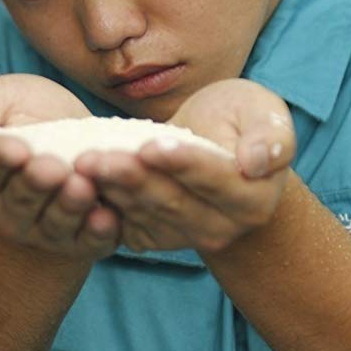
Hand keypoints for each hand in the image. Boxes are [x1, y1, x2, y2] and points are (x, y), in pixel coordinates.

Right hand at [0, 75, 119, 260]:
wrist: (78, 138)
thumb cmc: (28, 114)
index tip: (16, 148)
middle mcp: (6, 213)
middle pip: (20, 200)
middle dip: (36, 184)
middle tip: (51, 168)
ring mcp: (44, 231)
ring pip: (54, 223)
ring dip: (68, 207)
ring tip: (81, 187)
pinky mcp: (82, 240)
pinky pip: (89, 242)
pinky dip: (98, 232)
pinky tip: (108, 217)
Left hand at [73, 79, 294, 254]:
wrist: (216, 148)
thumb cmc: (240, 123)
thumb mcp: (265, 113)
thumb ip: (272, 136)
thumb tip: (258, 162)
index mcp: (252, 199)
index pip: (213, 179)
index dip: (182, 163)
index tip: (151, 145)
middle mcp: (220, 227)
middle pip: (171, 201)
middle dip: (132, 178)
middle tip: (96, 158)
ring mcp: (184, 236)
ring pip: (143, 212)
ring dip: (109, 189)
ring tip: (82, 164)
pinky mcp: (152, 236)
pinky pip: (124, 222)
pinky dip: (101, 202)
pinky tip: (77, 181)